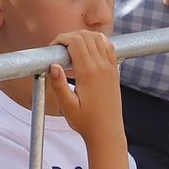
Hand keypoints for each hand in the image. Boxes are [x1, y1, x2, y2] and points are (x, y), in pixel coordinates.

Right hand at [48, 30, 126, 152]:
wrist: (107, 133)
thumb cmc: (86, 122)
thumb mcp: (67, 107)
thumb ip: (58, 85)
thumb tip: (53, 66)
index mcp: (88, 73)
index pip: (75, 41)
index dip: (61, 39)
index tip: (53, 48)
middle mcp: (101, 67)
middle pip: (85, 36)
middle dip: (70, 36)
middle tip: (60, 48)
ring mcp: (110, 68)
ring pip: (98, 38)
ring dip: (83, 36)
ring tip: (72, 47)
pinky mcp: (114, 71)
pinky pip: (108, 46)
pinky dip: (98, 40)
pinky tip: (89, 49)